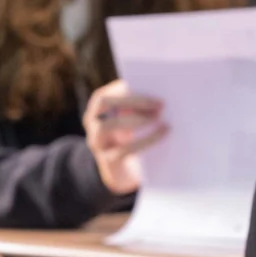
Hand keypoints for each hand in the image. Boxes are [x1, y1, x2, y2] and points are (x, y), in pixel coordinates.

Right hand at [82, 80, 165, 195]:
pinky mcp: (108, 161)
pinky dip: (146, 139)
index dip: (122, 88)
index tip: (147, 84)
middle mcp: (92, 124)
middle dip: (131, 100)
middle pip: (103, 103)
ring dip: (134, 119)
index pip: (103, 94)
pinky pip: (124, 149)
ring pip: (107, 126)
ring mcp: (97, 143)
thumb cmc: (132, 137)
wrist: (126, 172)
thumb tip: (157, 95)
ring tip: (158, 117)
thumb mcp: (132, 119)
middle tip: (159, 102)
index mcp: (97, 109)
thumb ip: (138, 106)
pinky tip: (163, 132)